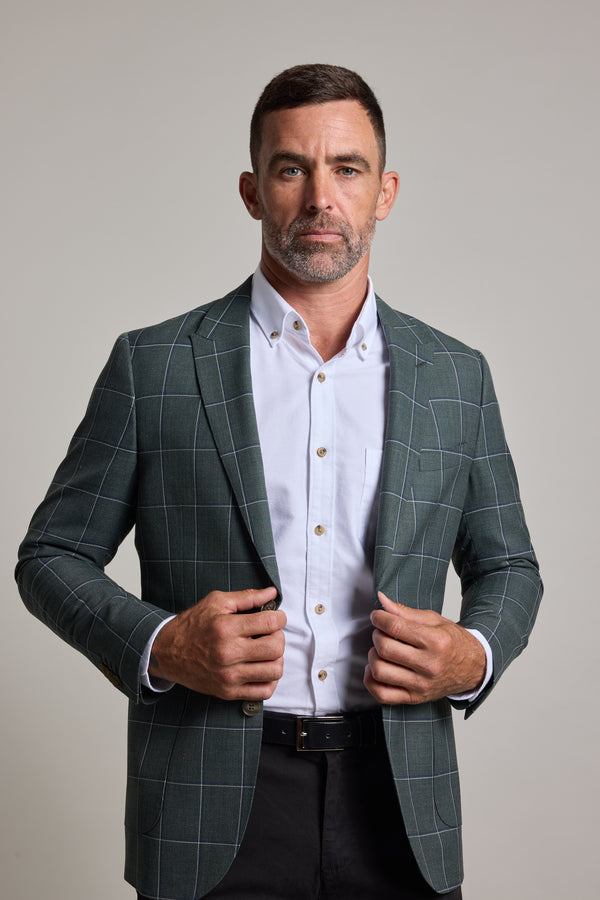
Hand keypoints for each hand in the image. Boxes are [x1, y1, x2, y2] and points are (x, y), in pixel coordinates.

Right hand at [149, 587, 285, 700]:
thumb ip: (247, 597)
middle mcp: (228, 654)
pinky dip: (269, 680)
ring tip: (265, 651)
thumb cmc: (192, 625)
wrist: (167, 653)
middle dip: (278, 637)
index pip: (270, 623)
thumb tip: (272, 592)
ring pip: (274, 671)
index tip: (276, 617)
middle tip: (270, 634)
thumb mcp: (216, 602)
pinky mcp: (228, 692)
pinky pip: (263, 692)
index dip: (279, 617)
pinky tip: (261, 668)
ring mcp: (229, 676)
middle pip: (276, 648)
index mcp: (226, 628)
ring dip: (276, 659)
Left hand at [364, 591, 485, 704]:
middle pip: (385, 648)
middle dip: (377, 635)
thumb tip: (381, 600)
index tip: (377, 616)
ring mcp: (421, 684)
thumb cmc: (454, 643)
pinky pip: (382, 695)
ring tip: (381, 650)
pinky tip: (376, 669)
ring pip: (380, 671)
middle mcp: (429, 665)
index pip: (395, 627)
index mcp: (435, 641)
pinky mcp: (415, 698)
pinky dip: (371, 681)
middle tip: (381, 632)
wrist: (473, 668)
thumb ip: (405, 611)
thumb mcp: (434, 620)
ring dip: (373, 657)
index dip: (379, 618)